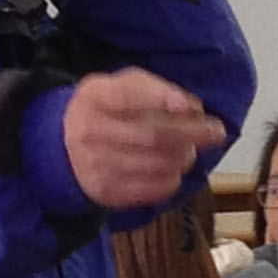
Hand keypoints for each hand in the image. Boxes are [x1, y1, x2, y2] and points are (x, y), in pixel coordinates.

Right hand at [62, 68, 225, 209]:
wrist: (62, 147)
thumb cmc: (105, 110)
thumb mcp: (120, 86)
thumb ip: (156, 89)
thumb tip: (193, 108)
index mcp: (95, 97)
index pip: (133, 95)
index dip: (167, 100)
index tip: (196, 107)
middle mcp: (92, 131)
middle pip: (152, 135)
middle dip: (191, 134)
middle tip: (215, 132)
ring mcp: (97, 164)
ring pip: (156, 164)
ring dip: (183, 157)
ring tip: (189, 151)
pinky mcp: (106, 191)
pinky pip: (151, 189)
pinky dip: (171, 180)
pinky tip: (172, 170)